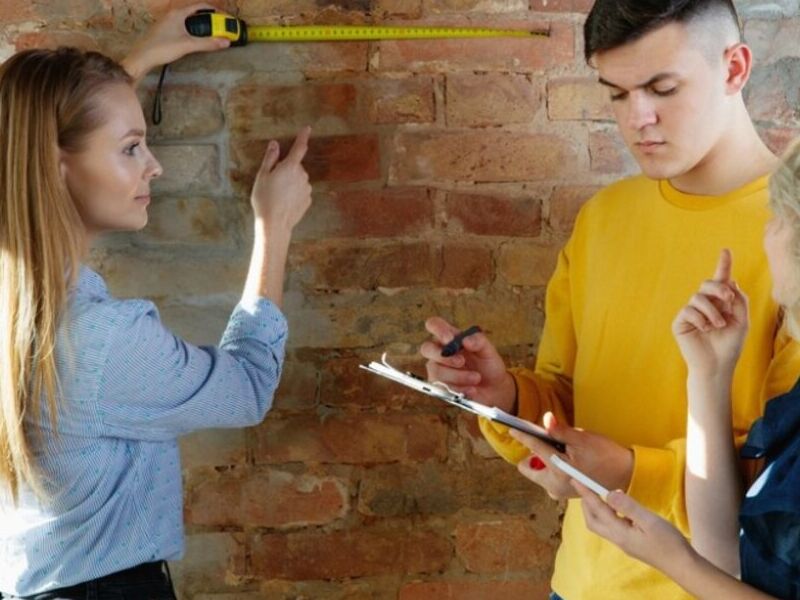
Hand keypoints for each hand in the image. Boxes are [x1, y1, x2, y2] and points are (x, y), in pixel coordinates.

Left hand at [122, 4, 230, 81]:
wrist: (142, 57)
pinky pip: (181, 25)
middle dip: (208, 19)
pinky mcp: (163, 30)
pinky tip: (193, 39)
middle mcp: (172, 15)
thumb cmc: (162, 48)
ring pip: (187, 19)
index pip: (200, 6)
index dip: (213, 10)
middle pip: (194, 12)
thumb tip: (226, 42)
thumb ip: (207, 43)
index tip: (223, 18)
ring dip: (199, 24)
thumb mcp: (188, 45)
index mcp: (178, 14)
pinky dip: (191, 29)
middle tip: (218, 27)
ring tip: (209, 34)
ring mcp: (166, 22)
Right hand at [250, 127, 312, 231]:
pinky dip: (293, 194)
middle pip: (295, 167)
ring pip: (298, 180)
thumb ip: (270, 158)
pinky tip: (284, 202)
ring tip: (277, 195)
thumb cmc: (265, 199)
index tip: (307, 129)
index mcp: (290, 167)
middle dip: (286, 170)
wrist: (274, 224)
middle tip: (272, 182)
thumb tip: (275, 144)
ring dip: (290, 183)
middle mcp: (302, 176)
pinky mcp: (307, 201)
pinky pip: (300, 192)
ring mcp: (306, 189)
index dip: (303, 137)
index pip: (299, 148)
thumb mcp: (262, 176)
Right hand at [420, 317, 515, 412]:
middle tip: (461, 362)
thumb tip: (466, 340)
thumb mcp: (488, 351)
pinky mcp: (438, 386)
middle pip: (426, 348)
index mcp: (449, 337)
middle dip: (444, 357)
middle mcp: (439, 351)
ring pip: (436, 371)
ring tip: (476, 378)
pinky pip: (441, 388)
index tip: (449, 339)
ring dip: (458, 376)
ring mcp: (437, 369)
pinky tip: (471, 389)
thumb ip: (479, 341)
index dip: (438, 329)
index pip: (434, 325)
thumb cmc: (488, 365)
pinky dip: (459, 388)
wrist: (493, 389)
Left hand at [510, 412, 632, 499]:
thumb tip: (546, 419)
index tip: (512, 428)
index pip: (535, 449)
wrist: (626, 474)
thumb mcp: (582, 439)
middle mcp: (555, 485)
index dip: (523, 436)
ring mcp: (559, 491)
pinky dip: (552, 467)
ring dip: (544, 461)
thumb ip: (560, 431)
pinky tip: (565, 459)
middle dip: (534, 454)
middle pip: (530, 467)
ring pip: (539, 472)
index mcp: (559, 471)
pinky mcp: (564, 493)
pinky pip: (549, 477)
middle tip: (546, 442)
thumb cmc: (605, 455)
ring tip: (561, 451)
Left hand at [573, 481, 694, 576]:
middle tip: (584, 486)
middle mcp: (617, 539)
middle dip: (586, 503)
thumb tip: (609, 493)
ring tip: (598, 493)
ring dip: (595, 509)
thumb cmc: (669, 543)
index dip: (585, 493)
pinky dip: (608, 514)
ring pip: (601, 525)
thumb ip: (628, 507)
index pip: (597, 509)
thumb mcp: (649, 521)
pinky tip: (618, 507)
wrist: (682, 566)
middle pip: (592, 520)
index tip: (575, 480)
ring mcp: (623, 543)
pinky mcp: (630, 543)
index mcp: (620, 533)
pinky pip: (612, 527)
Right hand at [672, 249, 748, 376]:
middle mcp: (705, 304)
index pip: (721, 280)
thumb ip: (739, 300)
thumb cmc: (729, 346)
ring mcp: (691, 312)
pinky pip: (688, 310)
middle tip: (728, 300)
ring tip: (718, 325)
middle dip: (719, 287)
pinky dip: (700, 318)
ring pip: (698, 297)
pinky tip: (705, 329)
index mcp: (720, 303)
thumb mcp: (742, 321)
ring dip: (712, 311)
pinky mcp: (680, 321)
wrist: (716, 365)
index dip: (723, 264)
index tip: (726, 250)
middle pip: (708, 283)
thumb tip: (730, 282)